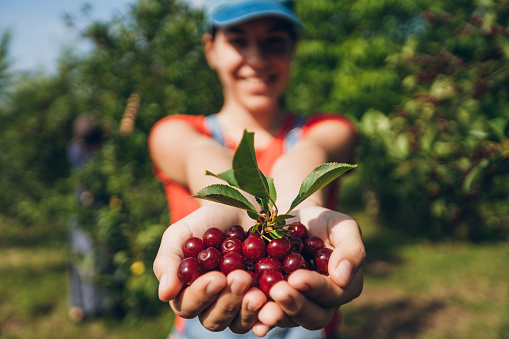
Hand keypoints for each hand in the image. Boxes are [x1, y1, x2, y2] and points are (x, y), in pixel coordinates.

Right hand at [153, 204, 266, 333]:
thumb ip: (169, 260)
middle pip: (214, 319)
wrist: (247, 206)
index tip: (216, 278)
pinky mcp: (266, 301)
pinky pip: (266, 317)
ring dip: (248, 312)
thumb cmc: (209, 221)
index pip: (188, 306)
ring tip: (258, 294)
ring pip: (239, 324)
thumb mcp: (183, 233)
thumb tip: (164, 294)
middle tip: (241, 278)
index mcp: (189, 292)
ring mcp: (240, 306)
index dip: (201, 295)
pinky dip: (269, 317)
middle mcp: (213, 305)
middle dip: (227, 301)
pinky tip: (274, 310)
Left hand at [252, 206, 364, 336]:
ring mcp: (295, 305)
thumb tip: (342, 276)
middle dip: (294, 304)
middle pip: (312, 316)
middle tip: (278, 291)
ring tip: (259, 300)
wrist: (291, 216)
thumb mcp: (342, 226)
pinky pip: (265, 316)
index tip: (297, 277)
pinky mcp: (272, 303)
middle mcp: (320, 303)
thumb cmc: (322, 221)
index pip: (332, 294)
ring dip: (274, 314)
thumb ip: (351, 249)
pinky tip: (249, 315)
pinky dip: (256, 318)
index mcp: (342, 287)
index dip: (316, 288)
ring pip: (288, 319)